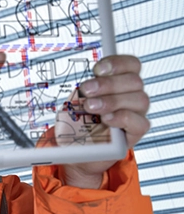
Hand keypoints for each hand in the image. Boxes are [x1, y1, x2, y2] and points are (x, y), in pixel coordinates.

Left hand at [61, 54, 149, 188]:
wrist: (74, 151)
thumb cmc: (76, 124)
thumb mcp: (74, 104)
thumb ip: (82, 92)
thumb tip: (84, 84)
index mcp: (119, 83)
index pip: (131, 65)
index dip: (117, 63)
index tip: (97, 69)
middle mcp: (131, 96)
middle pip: (134, 81)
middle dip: (108, 83)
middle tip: (86, 90)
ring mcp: (136, 114)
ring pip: (140, 99)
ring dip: (112, 101)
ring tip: (91, 107)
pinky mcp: (136, 133)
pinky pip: (140, 122)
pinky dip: (122, 118)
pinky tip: (106, 120)